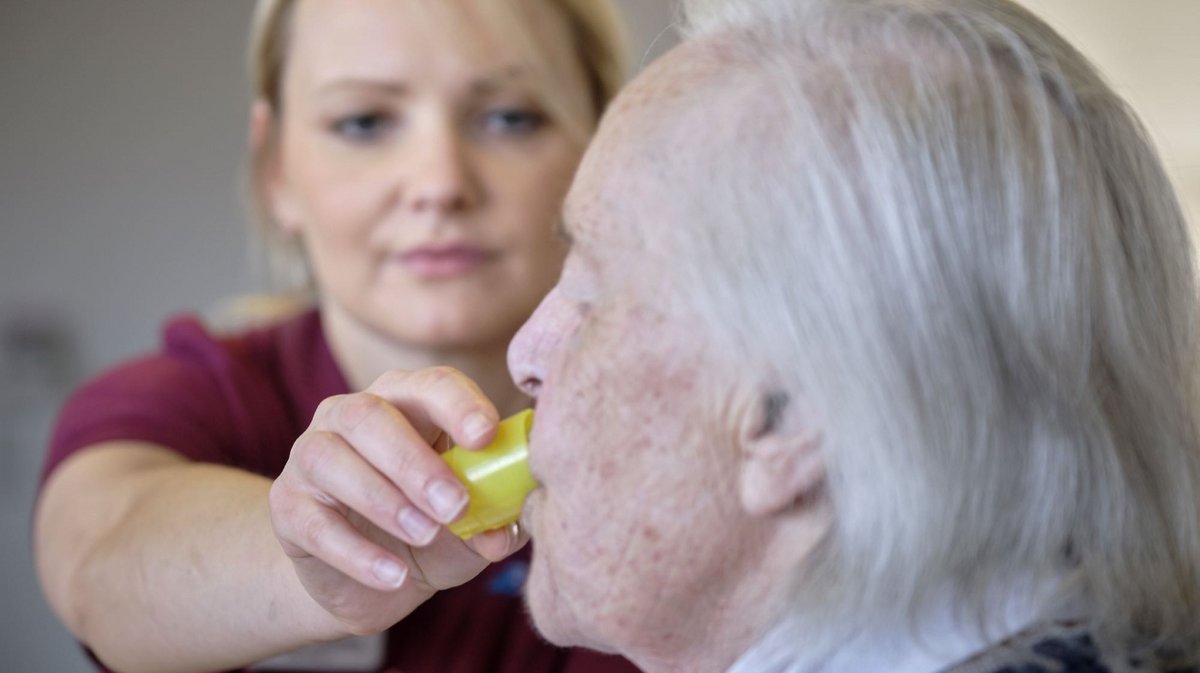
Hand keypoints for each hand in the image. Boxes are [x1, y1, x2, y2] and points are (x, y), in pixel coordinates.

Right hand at [269, 367, 528, 635]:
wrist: (371, 582)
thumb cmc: (431, 531)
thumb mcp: (471, 529)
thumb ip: (494, 524)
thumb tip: (503, 533)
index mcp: (408, 403)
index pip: (432, 384)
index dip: (459, 404)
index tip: (486, 436)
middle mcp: (350, 416)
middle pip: (371, 415)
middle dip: (415, 460)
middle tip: (455, 505)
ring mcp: (311, 455)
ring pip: (331, 459)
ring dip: (384, 499)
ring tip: (427, 535)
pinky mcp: (287, 505)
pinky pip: (313, 521)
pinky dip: (356, 552)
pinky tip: (394, 576)